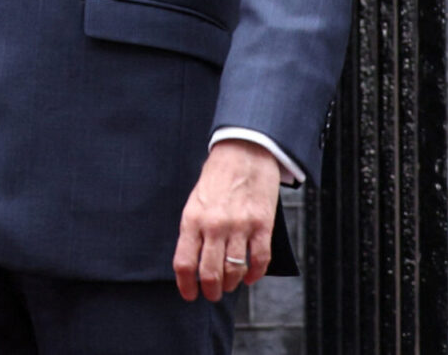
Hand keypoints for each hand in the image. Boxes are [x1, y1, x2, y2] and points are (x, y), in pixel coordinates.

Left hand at [174, 140, 279, 300]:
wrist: (244, 152)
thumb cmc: (217, 178)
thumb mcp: (195, 202)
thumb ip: (194, 230)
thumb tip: (194, 262)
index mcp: (192, 219)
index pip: (184, 262)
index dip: (186, 285)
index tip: (189, 295)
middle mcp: (214, 225)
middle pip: (209, 272)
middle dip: (210, 290)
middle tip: (212, 294)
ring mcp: (240, 226)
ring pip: (234, 270)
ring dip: (231, 284)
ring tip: (229, 285)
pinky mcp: (262, 225)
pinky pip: (259, 260)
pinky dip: (254, 274)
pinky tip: (249, 276)